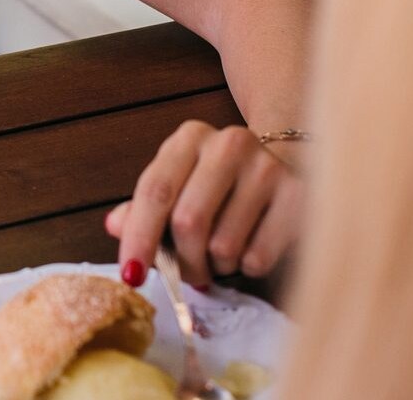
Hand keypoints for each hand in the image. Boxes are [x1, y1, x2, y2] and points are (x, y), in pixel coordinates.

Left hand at [107, 121, 302, 288]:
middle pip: (188, 221)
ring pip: (223, 245)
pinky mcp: (299, 196)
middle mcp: (229, 143)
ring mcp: (267, 166)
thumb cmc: (223, 188)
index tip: (130, 276)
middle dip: (183, 261)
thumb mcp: (179, 188)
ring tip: (223, 255)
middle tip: (189, 275)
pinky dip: (248, 267)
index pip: (155, 191)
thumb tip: (113, 226)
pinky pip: (257, 256)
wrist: (292, 170)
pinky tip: (253, 248)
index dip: (139, 238)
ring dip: (217, 266)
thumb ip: (144, 209)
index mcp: (190, 138)